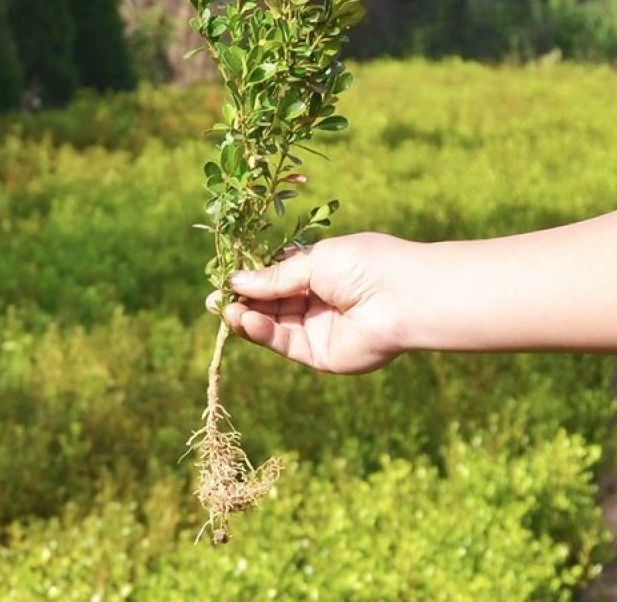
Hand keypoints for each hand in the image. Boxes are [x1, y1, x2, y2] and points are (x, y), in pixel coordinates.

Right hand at [206, 233, 416, 373]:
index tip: (224, 277)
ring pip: (274, 324)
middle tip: (213, 299)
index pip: (277, 275)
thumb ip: (274, 277)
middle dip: (242, 299)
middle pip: (271, 302)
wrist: (403, 297)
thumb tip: (236, 280)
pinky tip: (244, 320)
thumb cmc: (364, 265)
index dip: (250, 277)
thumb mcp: (313, 261)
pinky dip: (262, 332)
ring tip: (225, 309)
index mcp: (320, 270)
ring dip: (247, 317)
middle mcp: (318, 300)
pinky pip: (284, 343)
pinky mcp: (320, 355)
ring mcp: (318, 328)